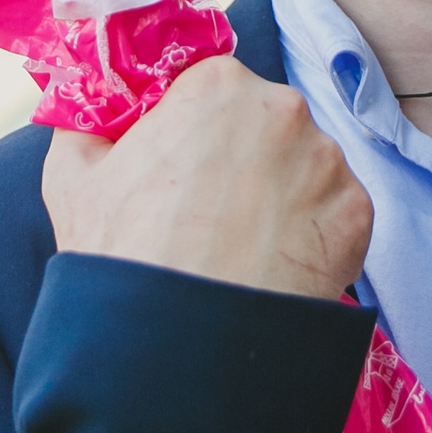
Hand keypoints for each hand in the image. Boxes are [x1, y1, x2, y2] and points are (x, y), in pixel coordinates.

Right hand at [40, 56, 371, 301]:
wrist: (180, 348)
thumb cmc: (122, 257)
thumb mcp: (74, 178)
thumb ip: (86, 124)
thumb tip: (94, 109)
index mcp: (218, 84)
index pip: (212, 90)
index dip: (194, 129)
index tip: (181, 170)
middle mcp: (285, 108)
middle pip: (264, 125)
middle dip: (243, 161)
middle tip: (210, 217)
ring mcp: (328, 161)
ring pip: (305, 168)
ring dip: (280, 198)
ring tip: (242, 251)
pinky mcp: (358, 214)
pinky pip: (333, 215)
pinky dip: (309, 238)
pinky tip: (273, 269)